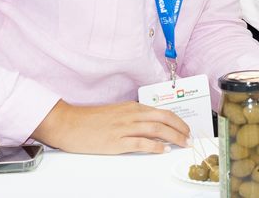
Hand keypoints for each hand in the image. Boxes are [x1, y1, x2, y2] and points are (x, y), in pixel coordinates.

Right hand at [31, 100, 190, 153]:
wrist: (68, 123)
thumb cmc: (90, 120)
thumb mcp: (116, 114)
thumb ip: (133, 118)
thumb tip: (151, 127)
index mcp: (132, 108)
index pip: (162, 111)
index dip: (177, 121)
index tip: (186, 129)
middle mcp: (131, 115)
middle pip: (164, 118)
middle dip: (180, 128)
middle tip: (189, 138)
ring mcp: (124, 127)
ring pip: (156, 129)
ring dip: (173, 137)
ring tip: (182, 144)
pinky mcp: (115, 141)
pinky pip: (140, 143)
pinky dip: (154, 146)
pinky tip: (162, 150)